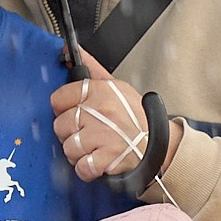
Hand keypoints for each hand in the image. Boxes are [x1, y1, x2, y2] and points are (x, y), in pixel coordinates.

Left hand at [51, 49, 168, 186]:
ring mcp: (104, 135)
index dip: (63, 109)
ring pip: (68, 147)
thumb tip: (71, 51)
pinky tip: (97, 162)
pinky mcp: (109, 157)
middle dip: (70, 133)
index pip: (59, 98)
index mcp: (100, 91)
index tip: (73, 113)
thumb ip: (91, 69)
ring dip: (78, 153)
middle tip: (86, 133)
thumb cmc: (136, 117)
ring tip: (94, 148)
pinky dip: (87, 169)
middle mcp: (101, 112)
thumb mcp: (117, 87)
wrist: (160, 144)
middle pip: (60, 125)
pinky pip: (82, 167)